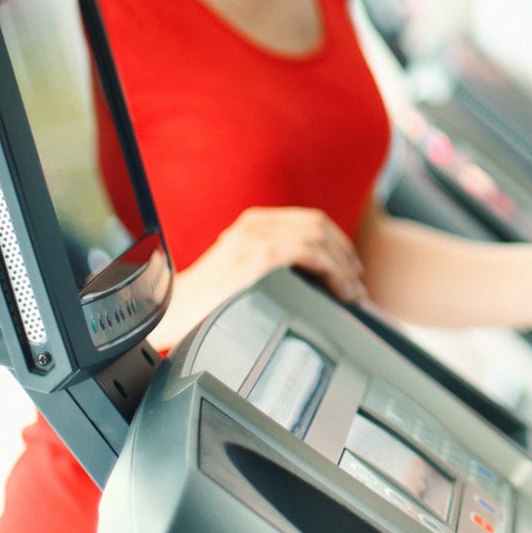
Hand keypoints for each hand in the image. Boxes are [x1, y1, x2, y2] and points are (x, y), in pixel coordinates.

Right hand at [154, 207, 363, 347]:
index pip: (309, 221)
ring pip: (321, 240)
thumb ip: (271, 266)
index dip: (336, 242)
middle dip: (345, 254)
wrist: (174, 310)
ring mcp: (260, 236)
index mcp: (254, 223)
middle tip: (357, 282)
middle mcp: (257, 223)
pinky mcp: (263, 255)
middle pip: (319, 226)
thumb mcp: (242, 270)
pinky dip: (335, 273)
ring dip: (344, 268)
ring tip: (353, 292)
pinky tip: (341, 292)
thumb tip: (311, 283)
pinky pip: (314, 256)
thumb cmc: (206, 300)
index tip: (349, 267)